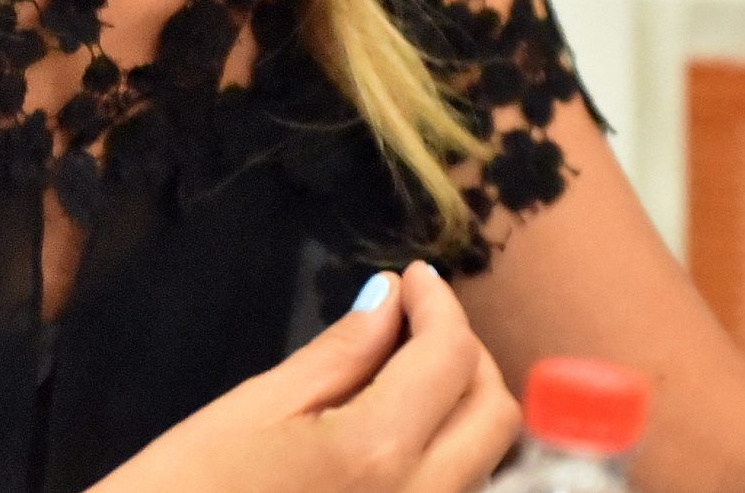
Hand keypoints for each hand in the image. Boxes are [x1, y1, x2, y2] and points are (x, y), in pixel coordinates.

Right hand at [95, 261, 519, 492]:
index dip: (439, 303)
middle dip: (465, 355)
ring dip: (458, 409)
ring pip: (481, 465)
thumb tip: (390, 301)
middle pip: (494, 416)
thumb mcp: (251, 410)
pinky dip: (440, 459)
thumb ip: (337, 355)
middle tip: (413, 321)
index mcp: (377, 455)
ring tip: (401, 373)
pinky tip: (391, 436)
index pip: (450, 357)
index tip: (414, 277)